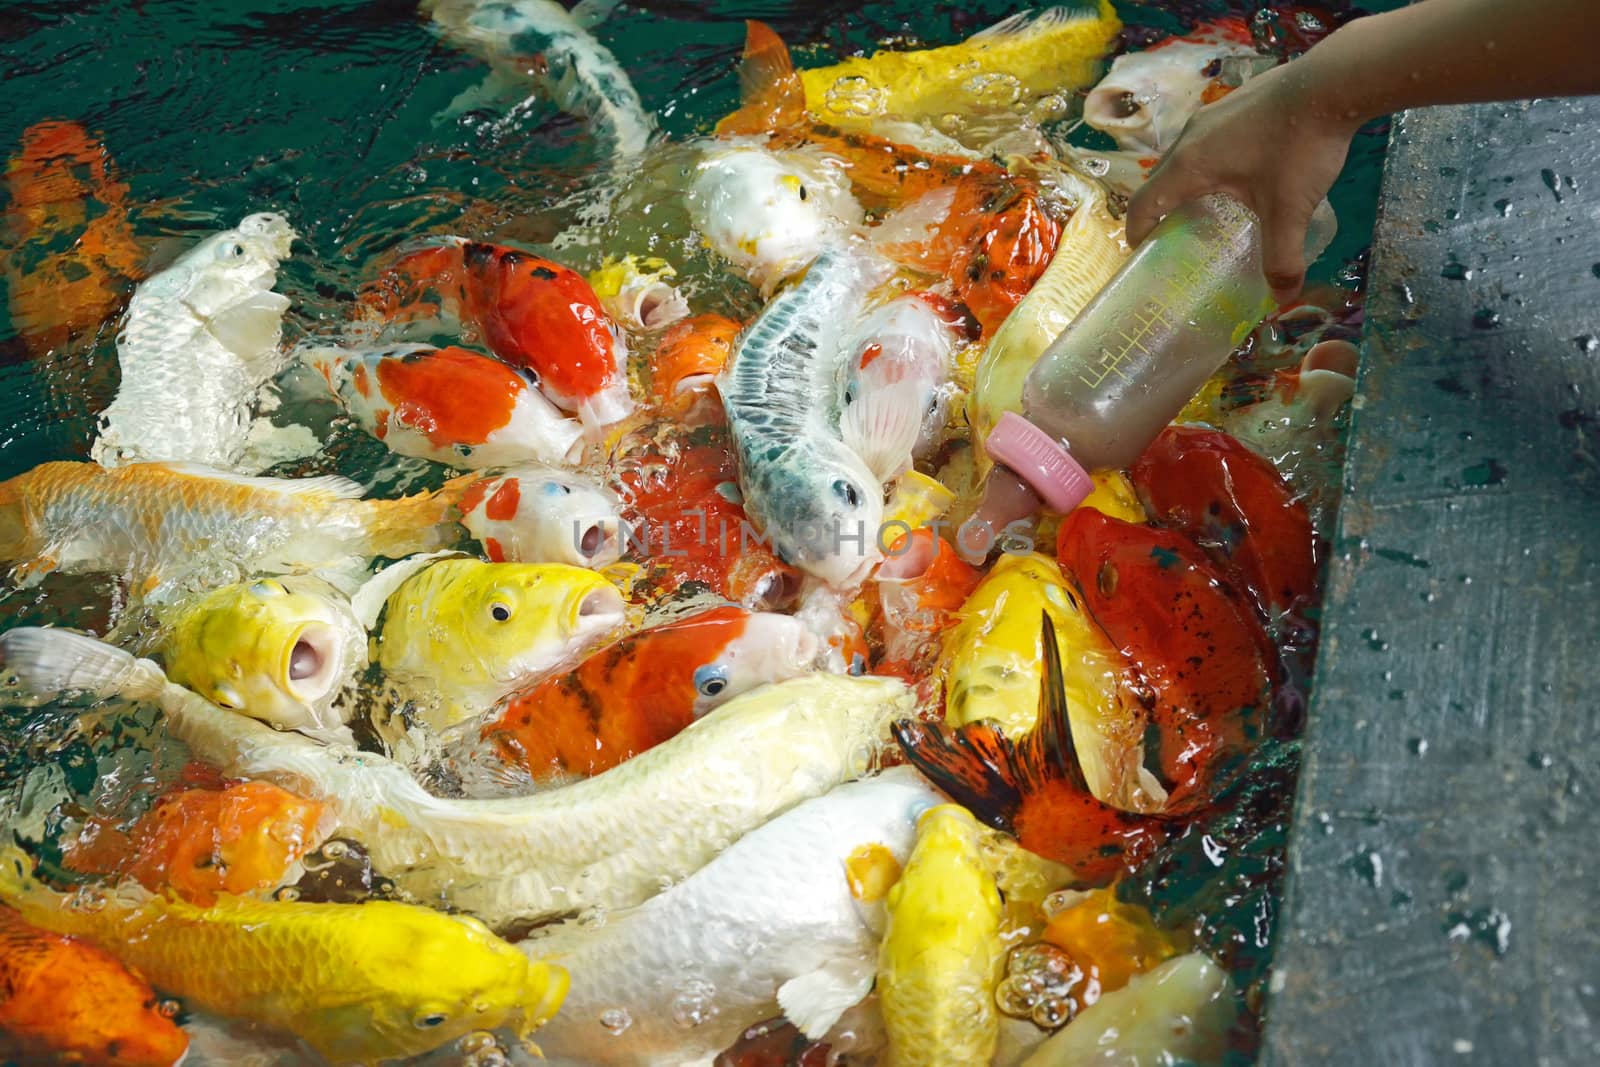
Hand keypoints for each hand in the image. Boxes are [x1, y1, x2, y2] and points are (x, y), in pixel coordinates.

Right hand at [1124, 59, 1358, 303]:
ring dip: (1186, 181)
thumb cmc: (1299, 148)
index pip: (1144, 203)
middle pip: (1161, 179)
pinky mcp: (1235, 102)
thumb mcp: (1289, 210)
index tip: (1142, 252)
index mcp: (1189, 166)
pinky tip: (1242, 169)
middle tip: (1178, 234)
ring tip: (1208, 203)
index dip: (1138, 231)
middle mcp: (1190, 137)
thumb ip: (1282, 257)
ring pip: (1185, 155)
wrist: (1333, 83)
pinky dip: (1210, 160)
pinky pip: (1208, 138)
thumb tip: (1283, 297)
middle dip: (1162, 209)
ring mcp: (1212, 114)